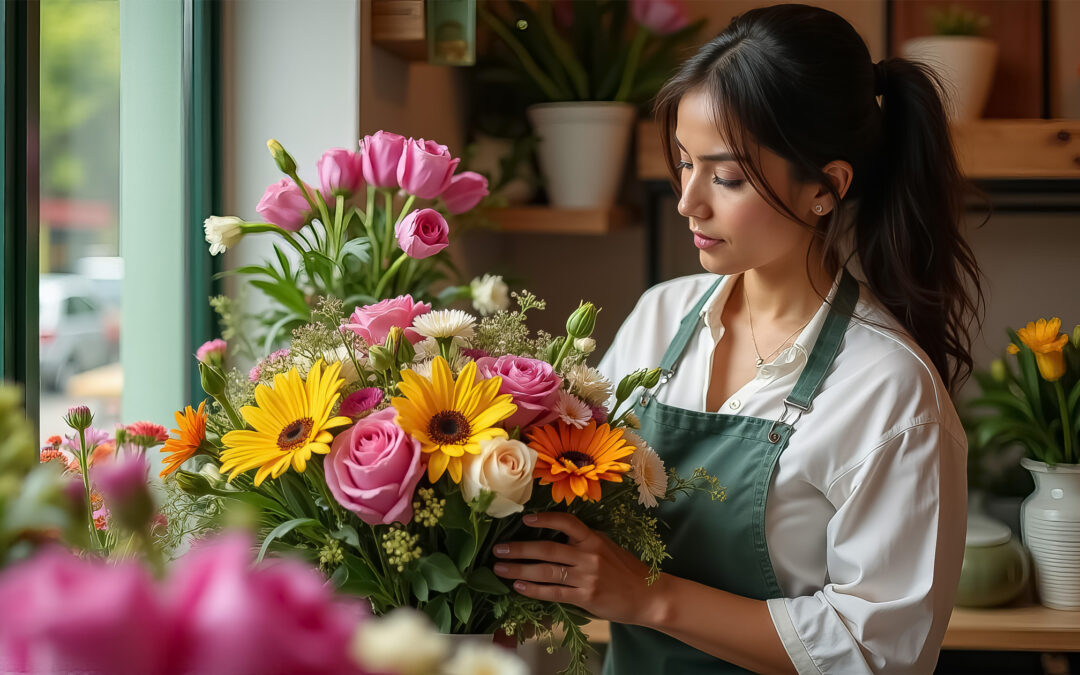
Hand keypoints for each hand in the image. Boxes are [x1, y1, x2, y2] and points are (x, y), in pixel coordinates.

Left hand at [491, 512, 659, 625]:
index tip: (524, 518)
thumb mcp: (607, 548)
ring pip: (546, 571)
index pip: (566, 522)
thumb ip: (583, 543)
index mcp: (594, 539)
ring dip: (519, 569)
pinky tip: (518, 586)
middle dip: (519, 548)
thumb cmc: (626, 571)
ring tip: (500, 568)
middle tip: (498, 549)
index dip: (544, 519)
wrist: (649, 596)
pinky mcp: (586, 597)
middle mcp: (589, 555)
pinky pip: (554, 592)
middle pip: (548, 549)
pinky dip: (533, 589)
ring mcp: (587, 577)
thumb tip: (553, 538)